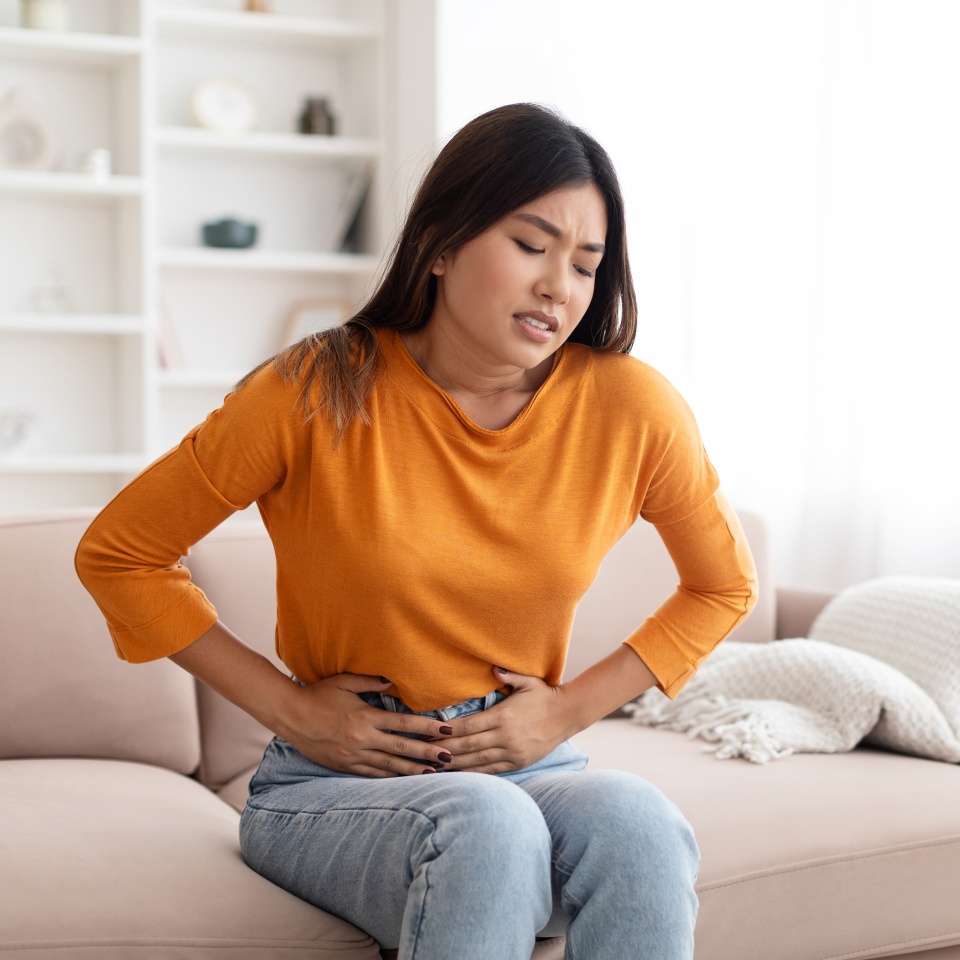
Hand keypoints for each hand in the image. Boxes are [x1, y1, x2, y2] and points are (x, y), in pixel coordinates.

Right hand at [280, 673, 454, 777]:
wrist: (290, 715)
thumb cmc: (318, 695)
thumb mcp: (344, 682)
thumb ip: (370, 681)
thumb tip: (392, 681)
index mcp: (366, 717)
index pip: (404, 724)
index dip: (427, 728)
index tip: (446, 730)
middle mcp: (362, 739)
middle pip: (402, 748)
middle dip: (427, 753)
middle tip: (450, 757)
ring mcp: (354, 755)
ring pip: (389, 766)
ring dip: (413, 770)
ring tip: (434, 773)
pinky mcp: (345, 766)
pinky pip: (372, 774)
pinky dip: (390, 777)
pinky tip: (404, 780)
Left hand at [439, 667, 573, 773]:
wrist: (568, 715)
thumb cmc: (544, 695)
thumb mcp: (528, 681)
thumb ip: (508, 675)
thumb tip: (493, 668)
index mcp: (503, 716)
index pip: (468, 726)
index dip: (446, 731)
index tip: (429, 733)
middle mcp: (506, 737)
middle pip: (467, 746)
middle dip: (443, 749)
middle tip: (423, 751)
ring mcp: (512, 752)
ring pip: (476, 761)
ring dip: (453, 764)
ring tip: (433, 766)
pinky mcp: (517, 763)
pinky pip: (490, 771)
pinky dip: (472, 773)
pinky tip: (457, 773)